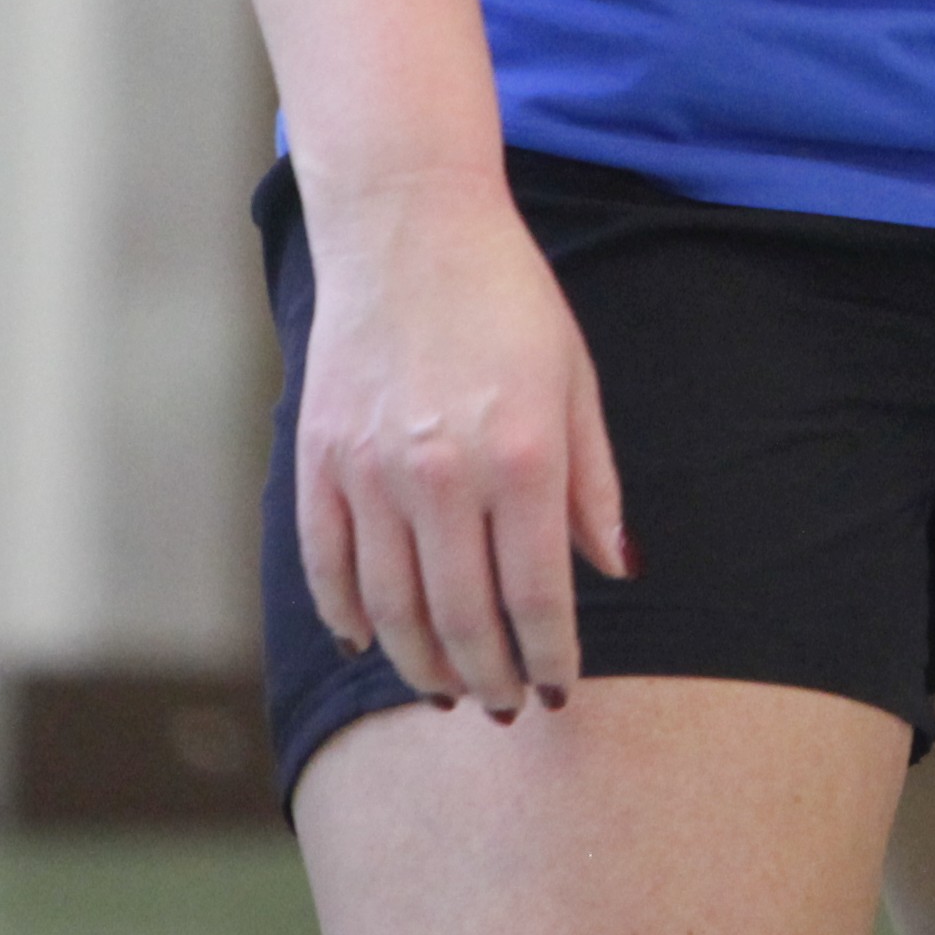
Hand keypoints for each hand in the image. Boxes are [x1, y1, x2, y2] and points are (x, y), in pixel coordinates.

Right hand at [293, 170, 629, 717]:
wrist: (411, 227)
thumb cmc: (512, 300)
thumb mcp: (577, 380)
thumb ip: (594, 483)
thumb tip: (615, 570)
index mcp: (524, 455)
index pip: (538, 594)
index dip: (549, 655)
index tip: (559, 691)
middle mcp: (444, 475)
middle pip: (462, 619)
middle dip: (487, 676)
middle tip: (502, 706)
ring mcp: (372, 473)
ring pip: (392, 610)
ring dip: (420, 664)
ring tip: (448, 688)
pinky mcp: (319, 463)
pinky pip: (329, 570)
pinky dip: (349, 619)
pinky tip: (371, 644)